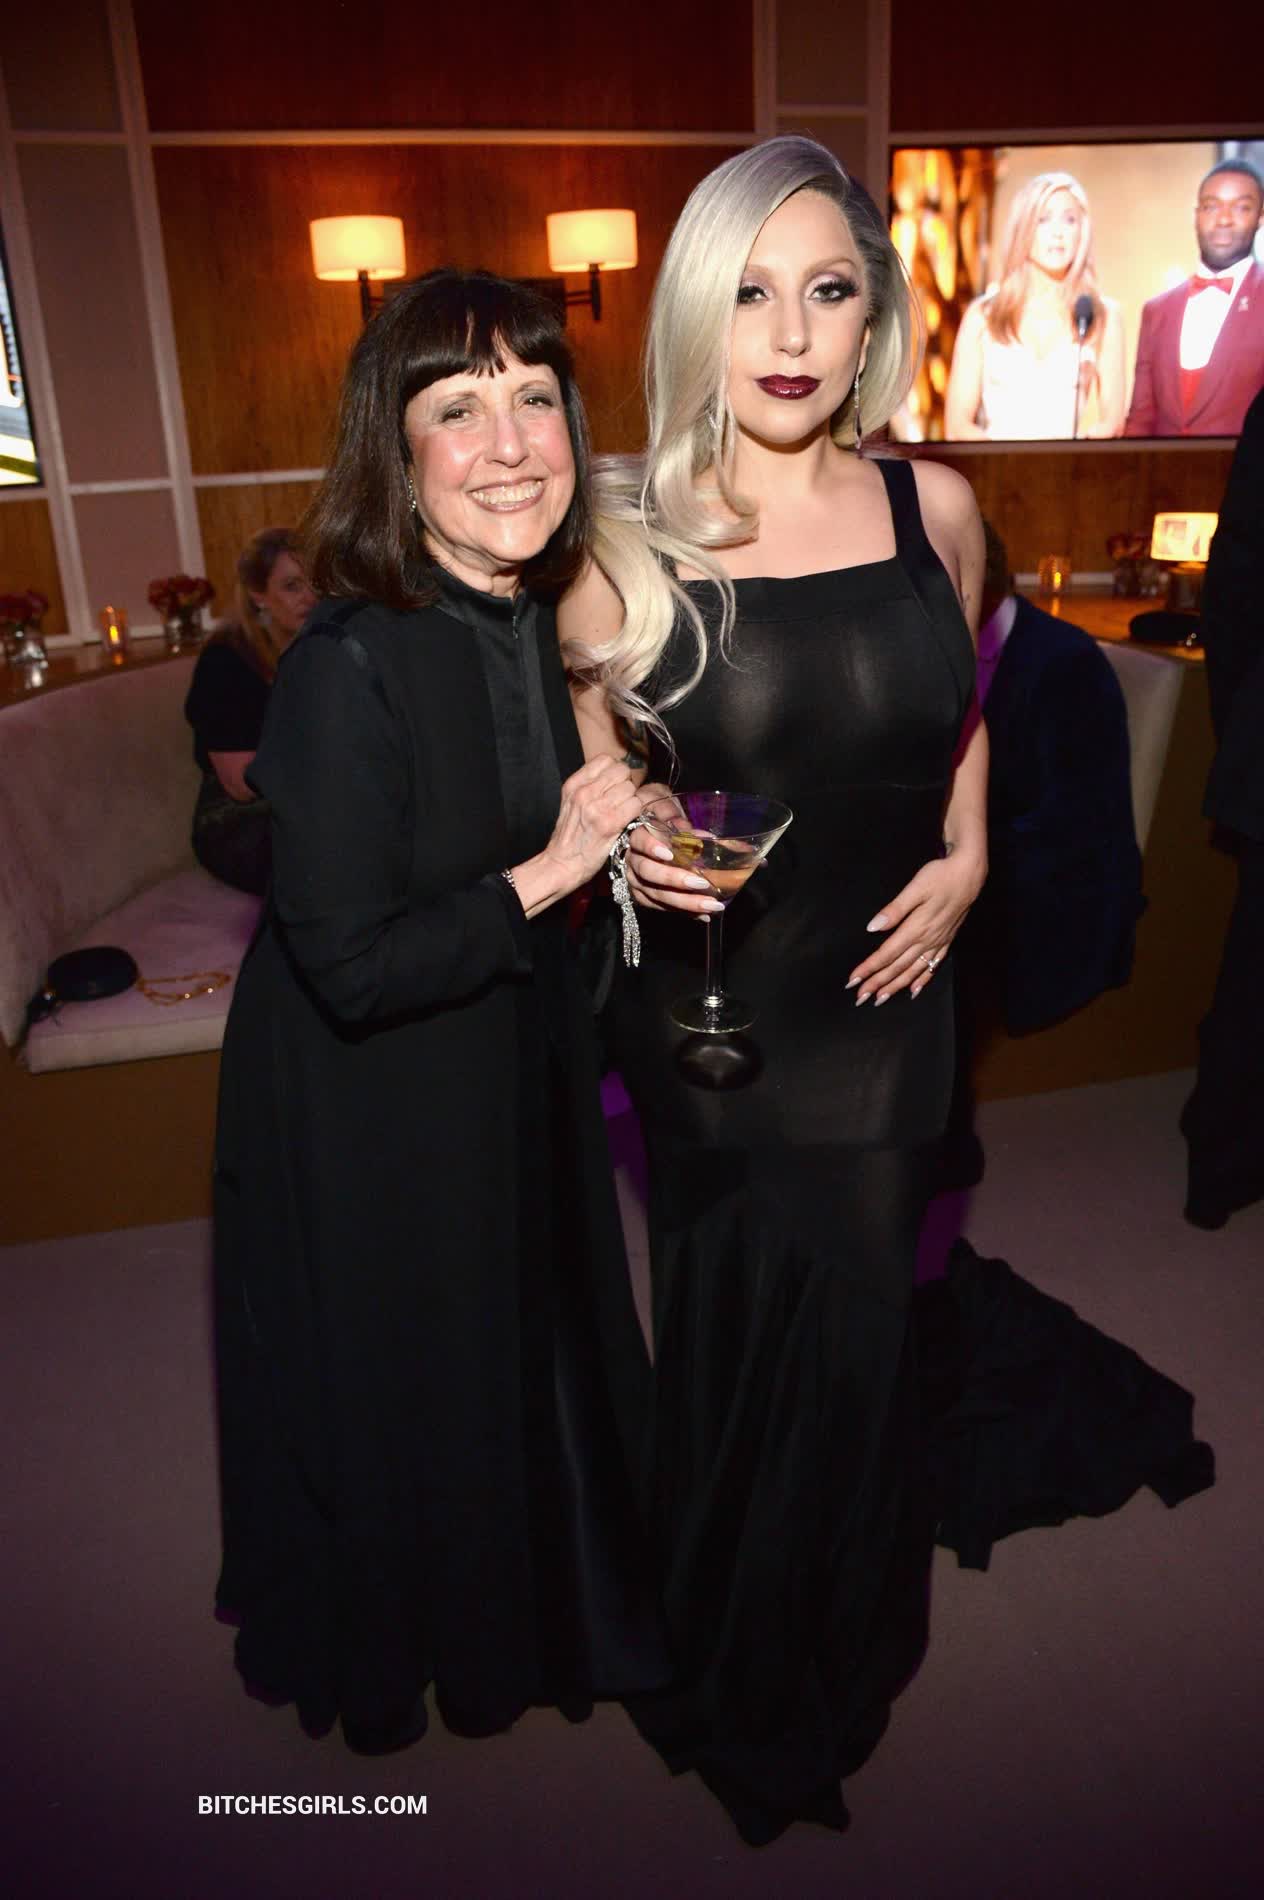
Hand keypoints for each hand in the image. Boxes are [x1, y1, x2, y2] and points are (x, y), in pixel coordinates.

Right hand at [540, 755, 643, 896]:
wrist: (561, 863)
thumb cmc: (570, 837)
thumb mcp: (570, 803)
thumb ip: (588, 786)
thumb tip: (615, 775)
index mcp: (574, 784)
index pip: (606, 759)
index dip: (615, 771)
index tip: (614, 785)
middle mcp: (584, 792)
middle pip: (621, 771)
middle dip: (626, 784)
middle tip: (621, 800)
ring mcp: (597, 807)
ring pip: (630, 788)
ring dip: (632, 800)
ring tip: (623, 813)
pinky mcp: (610, 823)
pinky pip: (635, 805)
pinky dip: (635, 813)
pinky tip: (627, 822)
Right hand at [622, 785, 725, 917]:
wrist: (642, 825)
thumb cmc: (655, 812)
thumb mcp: (662, 804)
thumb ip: (674, 816)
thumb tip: (698, 836)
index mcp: (636, 835)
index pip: (639, 841)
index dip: (652, 847)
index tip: (670, 853)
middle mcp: (631, 860)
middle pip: (648, 873)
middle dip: (675, 879)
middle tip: (702, 883)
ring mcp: (636, 880)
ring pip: (655, 894)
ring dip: (684, 902)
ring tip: (711, 905)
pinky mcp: (642, 895)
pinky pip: (660, 906)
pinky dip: (681, 911)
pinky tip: (702, 915)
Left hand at [847, 844, 985, 1003]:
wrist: (970, 873)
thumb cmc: (940, 876)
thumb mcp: (915, 888)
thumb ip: (894, 910)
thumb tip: (873, 927)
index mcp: (916, 928)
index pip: (887, 953)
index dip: (869, 968)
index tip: (853, 980)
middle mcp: (927, 940)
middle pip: (897, 967)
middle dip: (878, 983)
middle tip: (860, 997)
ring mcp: (938, 942)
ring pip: (914, 971)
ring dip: (896, 986)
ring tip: (880, 999)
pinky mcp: (946, 940)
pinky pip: (933, 966)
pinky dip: (922, 980)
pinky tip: (914, 990)